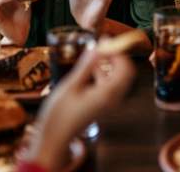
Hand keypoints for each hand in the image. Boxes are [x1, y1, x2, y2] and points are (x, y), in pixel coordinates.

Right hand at [26, 49, 134, 168]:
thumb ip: (85, 67)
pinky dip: (104, 74)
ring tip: (94, 52)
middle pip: (125, 73)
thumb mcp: (70, 86)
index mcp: (107, 94)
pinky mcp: (102, 106)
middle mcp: (112, 100)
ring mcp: (108, 104)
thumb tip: (96, 48)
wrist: (54, 139)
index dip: (118, 51)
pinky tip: (89, 68)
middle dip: (116, 56)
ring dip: (109, 64)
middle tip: (101, 43)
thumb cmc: (59, 116)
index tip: (105, 39)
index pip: (125, 68)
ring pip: (117, 79)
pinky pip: (110, 86)